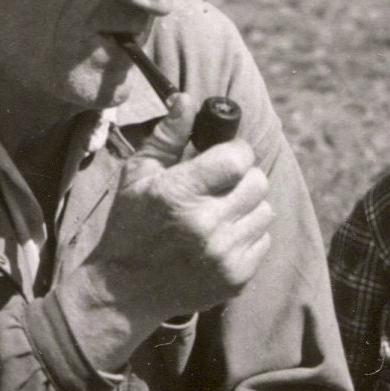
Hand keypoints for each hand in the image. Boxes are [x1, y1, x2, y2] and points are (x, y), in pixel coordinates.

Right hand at [56, 95, 272, 369]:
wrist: (124, 291)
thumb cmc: (129, 226)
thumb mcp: (138, 175)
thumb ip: (168, 137)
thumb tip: (187, 99)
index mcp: (180, 194)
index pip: (239, 158)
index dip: (235, 152)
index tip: (223, 157)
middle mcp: (206, 226)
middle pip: (258, 182)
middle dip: (243, 177)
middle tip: (222, 185)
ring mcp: (224, 256)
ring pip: (265, 211)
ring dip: (248, 207)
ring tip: (221, 212)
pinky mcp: (236, 278)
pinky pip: (263, 241)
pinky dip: (247, 235)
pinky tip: (221, 238)